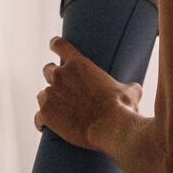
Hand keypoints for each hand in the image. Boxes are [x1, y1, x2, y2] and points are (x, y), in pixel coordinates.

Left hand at [34, 35, 142, 150]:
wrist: (111, 128)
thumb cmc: (121, 108)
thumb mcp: (130, 91)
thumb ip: (127, 86)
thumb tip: (134, 89)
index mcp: (79, 64)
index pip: (59, 45)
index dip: (56, 44)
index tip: (53, 45)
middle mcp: (61, 75)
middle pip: (47, 70)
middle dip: (53, 78)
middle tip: (63, 89)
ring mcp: (51, 94)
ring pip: (42, 94)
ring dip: (49, 100)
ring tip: (58, 111)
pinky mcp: (46, 114)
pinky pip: (38, 117)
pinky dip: (42, 122)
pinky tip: (46, 127)